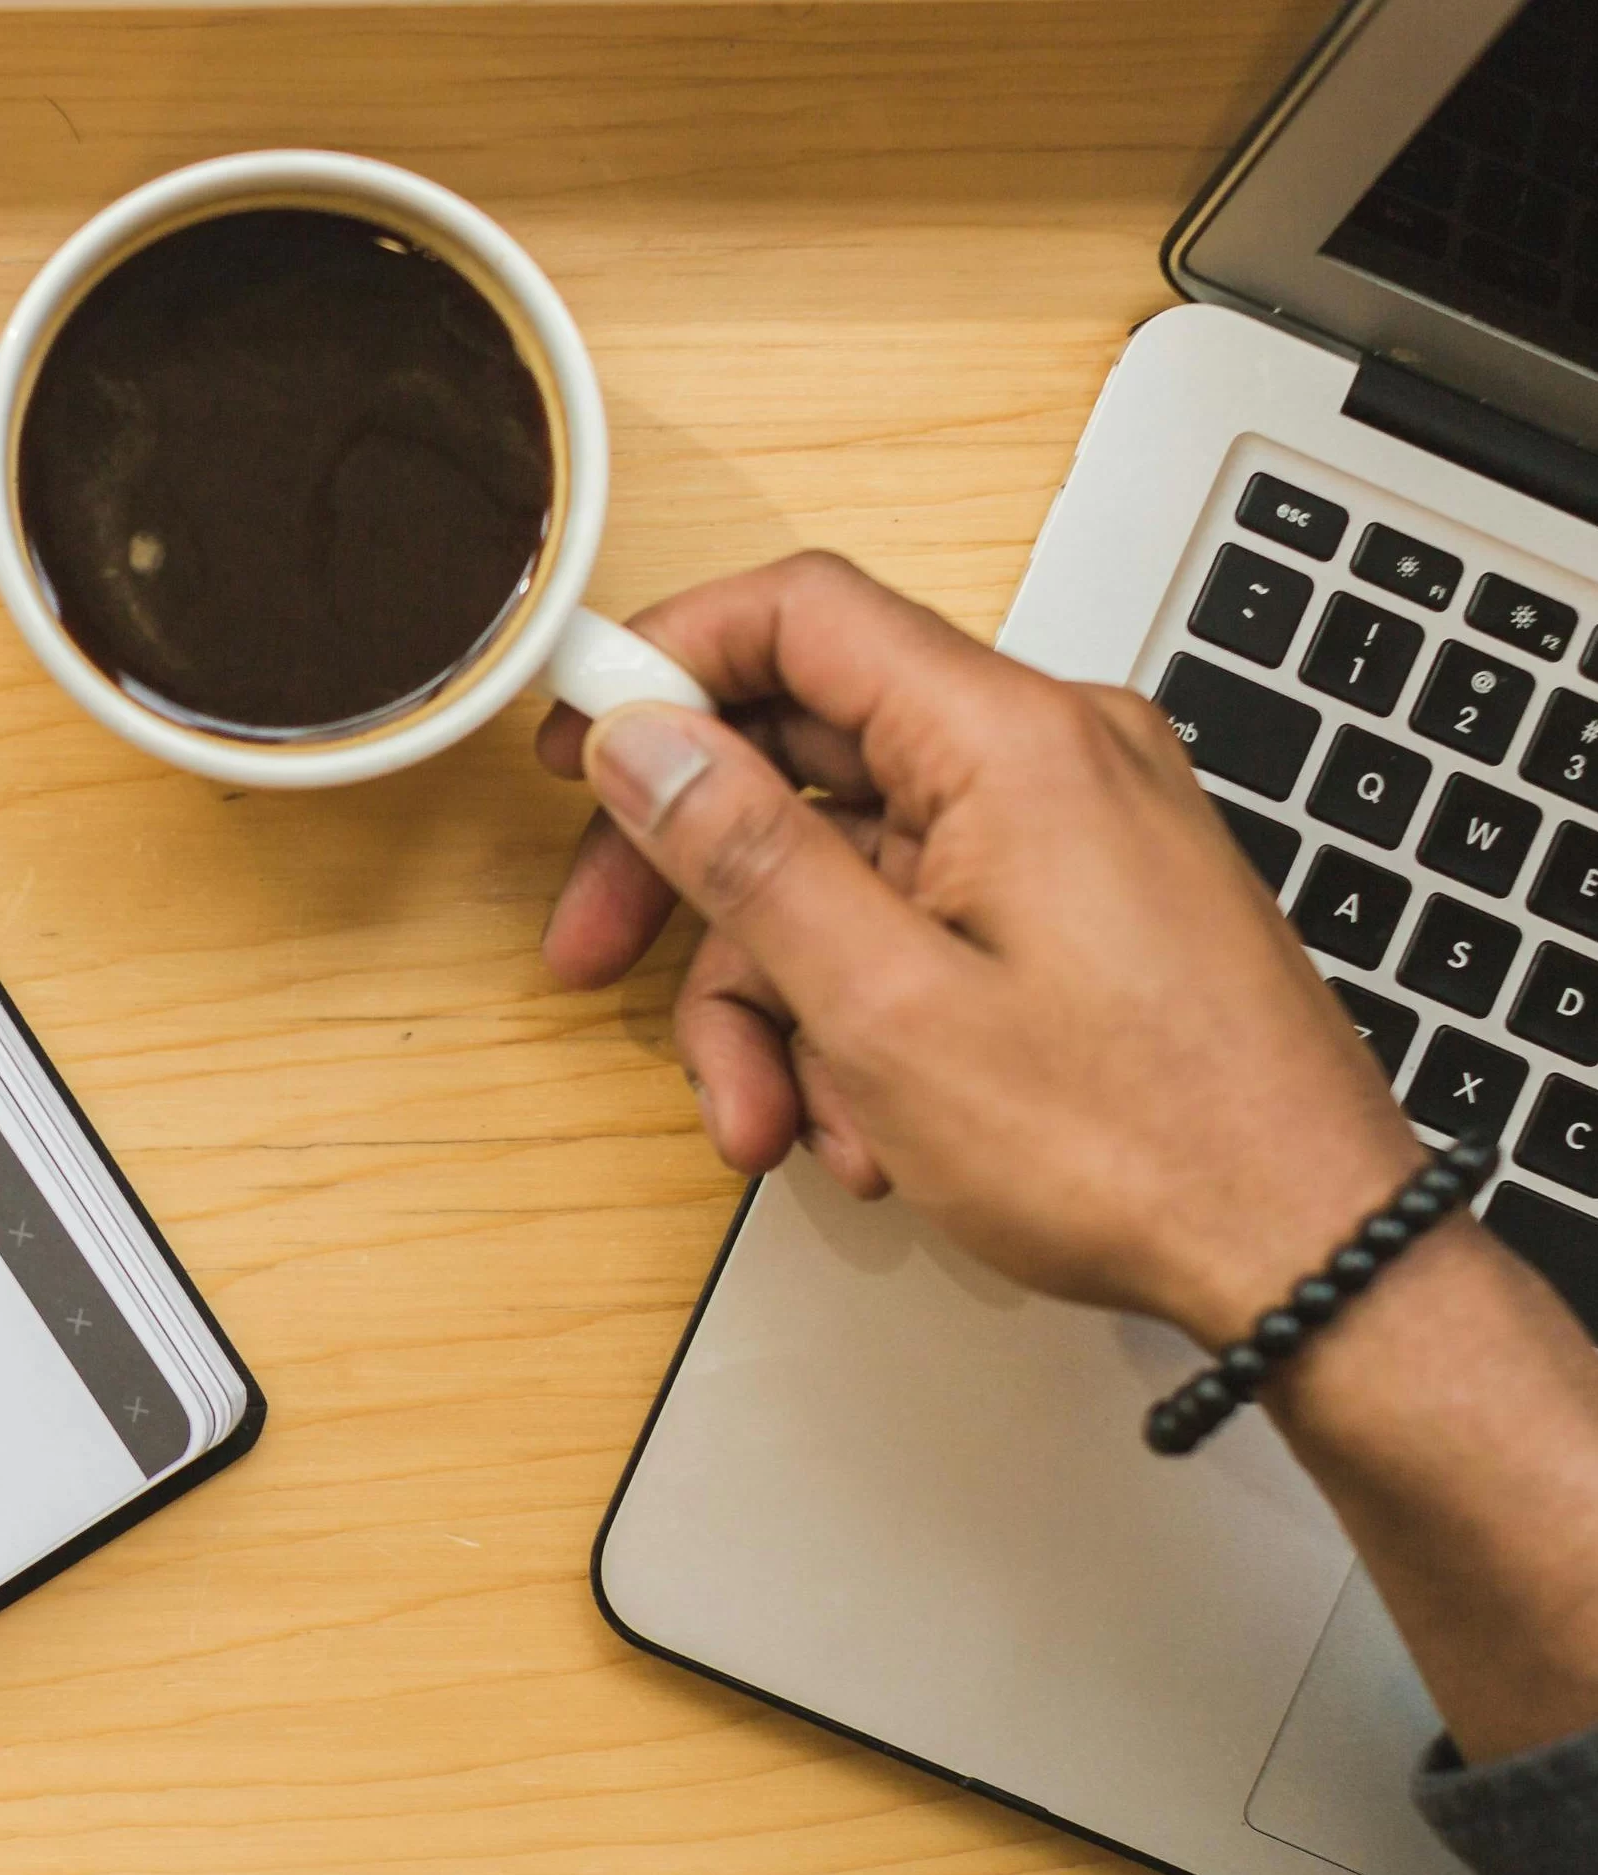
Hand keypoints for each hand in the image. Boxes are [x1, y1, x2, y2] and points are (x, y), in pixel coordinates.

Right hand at [533, 550, 1422, 1347]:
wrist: (1307, 1255)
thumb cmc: (1142, 1146)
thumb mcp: (887, 1008)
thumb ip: (747, 854)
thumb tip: (643, 739)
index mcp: (1011, 741)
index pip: (800, 616)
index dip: (665, 661)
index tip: (571, 736)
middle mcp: (1050, 758)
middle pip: (800, 758)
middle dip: (686, 879)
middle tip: (593, 958)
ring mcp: (1068, 834)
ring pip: (843, 868)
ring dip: (775, 1000)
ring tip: (774, 1122)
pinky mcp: (1076, 906)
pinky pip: (914, 922)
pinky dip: (858, 1019)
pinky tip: (865, 1126)